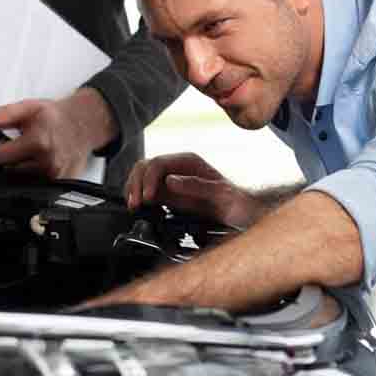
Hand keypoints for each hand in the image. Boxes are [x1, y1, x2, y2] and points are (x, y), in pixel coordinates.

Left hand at [0, 89, 114, 178]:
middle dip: (15, 159)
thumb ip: (7, 114)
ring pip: (24, 179)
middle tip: (26, 146)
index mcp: (38, 142)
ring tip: (36, 152)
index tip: (9, 142)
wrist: (84, 124)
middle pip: (12, 170)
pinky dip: (38, 175)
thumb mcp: (29, 107)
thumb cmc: (56, 117)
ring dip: (26, 168)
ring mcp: (56, 175)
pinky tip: (45, 161)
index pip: (1, 157)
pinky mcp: (62, 183)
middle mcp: (48, 162)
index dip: (3, 148)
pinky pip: (39, 184)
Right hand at [125, 152, 258, 227]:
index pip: (158, 163)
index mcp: (188, 161)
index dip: (149, 179)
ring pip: (140, 176)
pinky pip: (143, 190)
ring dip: (133, 189)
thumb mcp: (221, 194)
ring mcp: (169, 180)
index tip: (148, 197)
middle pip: (144, 167)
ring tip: (134, 206)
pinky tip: (138, 207)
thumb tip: (169, 181)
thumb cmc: (236, 203)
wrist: (243, 214)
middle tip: (136, 203)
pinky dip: (136, 196)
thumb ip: (196, 186)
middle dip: (136, 184)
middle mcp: (176, 168)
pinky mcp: (165, 193)